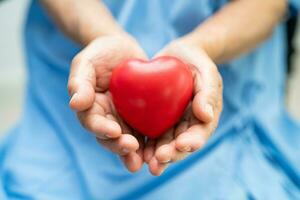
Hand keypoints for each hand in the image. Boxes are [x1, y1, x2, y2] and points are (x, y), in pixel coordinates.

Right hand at [68, 35, 147, 171]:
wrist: (122, 49)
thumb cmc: (100, 53)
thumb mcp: (86, 63)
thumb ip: (79, 82)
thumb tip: (75, 105)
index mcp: (91, 108)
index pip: (93, 122)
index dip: (101, 129)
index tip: (113, 131)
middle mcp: (107, 118)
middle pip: (110, 137)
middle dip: (119, 145)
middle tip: (131, 148)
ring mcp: (124, 119)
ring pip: (128, 139)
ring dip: (134, 152)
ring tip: (143, 160)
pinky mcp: (141, 116)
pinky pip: (145, 130)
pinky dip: (150, 141)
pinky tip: (159, 148)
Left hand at [144, 41, 222, 175]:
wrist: (179, 55)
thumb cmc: (197, 62)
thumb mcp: (207, 72)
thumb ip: (208, 92)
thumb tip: (206, 117)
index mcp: (204, 117)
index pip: (199, 134)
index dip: (191, 142)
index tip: (180, 145)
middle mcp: (188, 124)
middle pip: (180, 144)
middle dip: (170, 155)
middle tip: (157, 163)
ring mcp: (172, 123)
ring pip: (164, 142)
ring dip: (156, 155)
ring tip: (146, 163)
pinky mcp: (157, 118)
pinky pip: (150, 131)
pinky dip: (144, 142)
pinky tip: (134, 149)